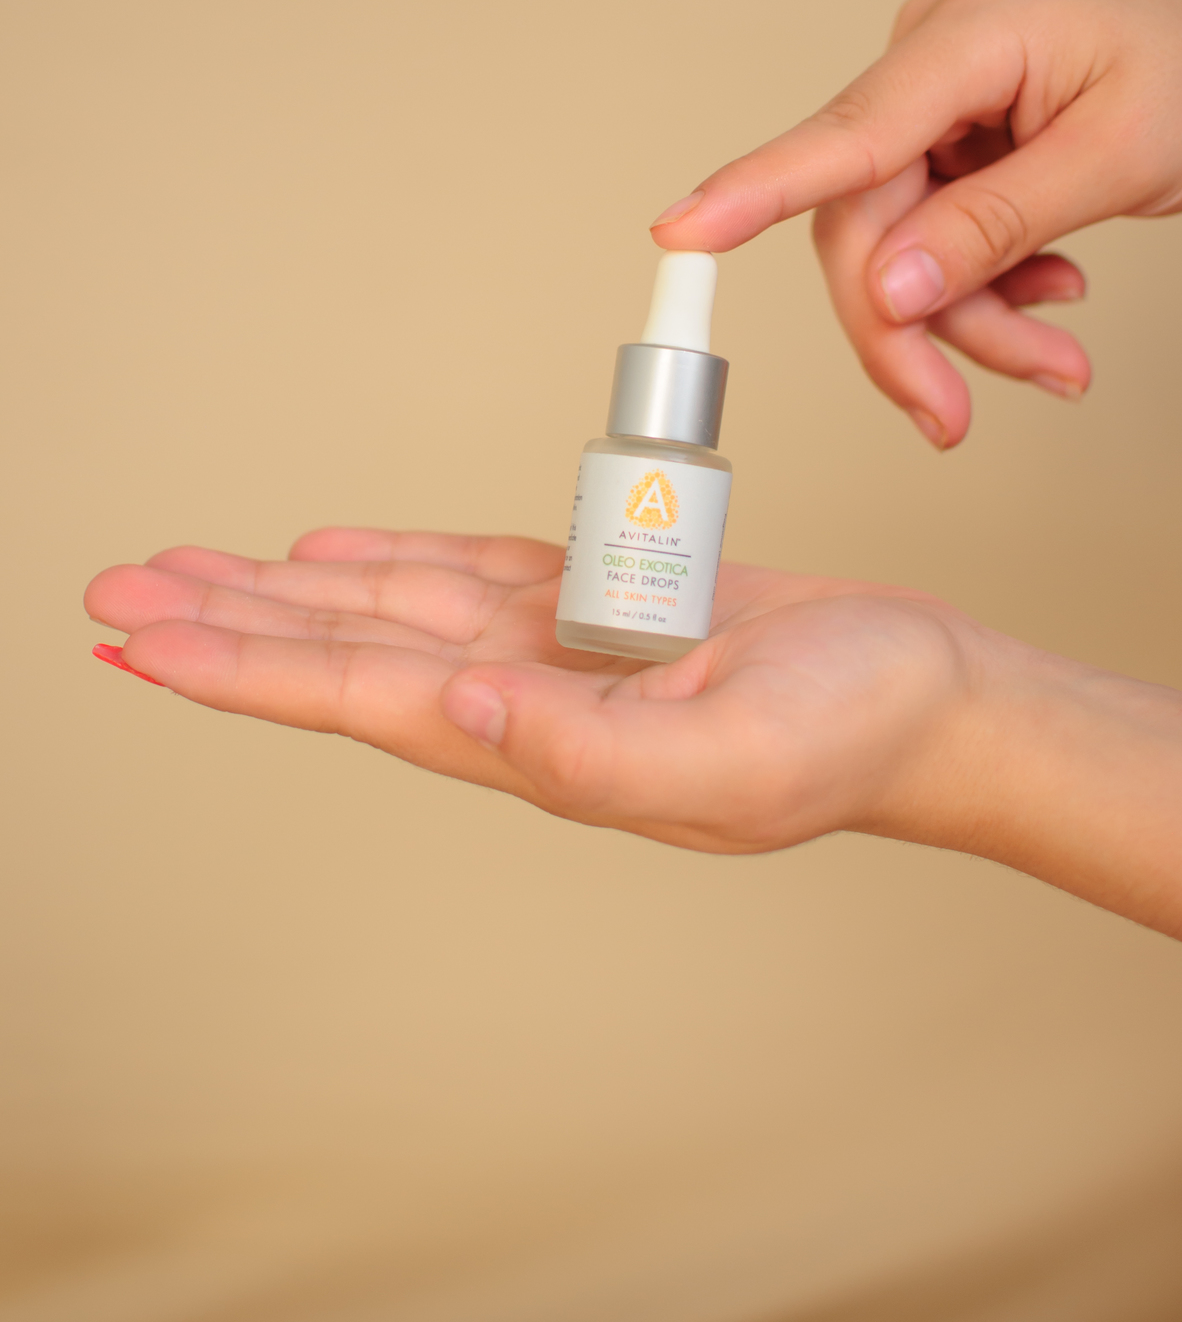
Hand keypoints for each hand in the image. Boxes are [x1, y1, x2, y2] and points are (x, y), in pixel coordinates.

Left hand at [85, 528, 977, 853]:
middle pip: (340, 653)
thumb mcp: (732, 763)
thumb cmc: (852, 733)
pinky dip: (387, 563)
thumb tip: (464, 712)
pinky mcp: (593, 601)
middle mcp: (523, 697)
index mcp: (539, 741)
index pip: (357, 699)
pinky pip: (463, 574)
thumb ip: (590, 755)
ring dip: (282, 591)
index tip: (141, 644)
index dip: (242, 669)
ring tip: (186, 572)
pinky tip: (325, 558)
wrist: (925, 691)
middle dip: (223, 626)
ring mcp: (553, 648)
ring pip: (385, 609)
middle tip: (116, 597)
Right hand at [652, 0, 1181, 445]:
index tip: (680, 233)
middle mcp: (930, 68)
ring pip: (903, 254)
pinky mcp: (959, 146)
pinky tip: (1053, 302)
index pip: (841, 136)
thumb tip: (889, 291)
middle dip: (916, 328)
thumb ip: (995, 226)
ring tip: (1060, 364)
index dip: (754, 193)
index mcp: (964, 41)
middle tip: (953, 417)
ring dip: (972, 327)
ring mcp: (939, 108)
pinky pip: (940, 245)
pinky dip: (992, 296)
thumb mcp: (1118, 154)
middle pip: (867, 226)